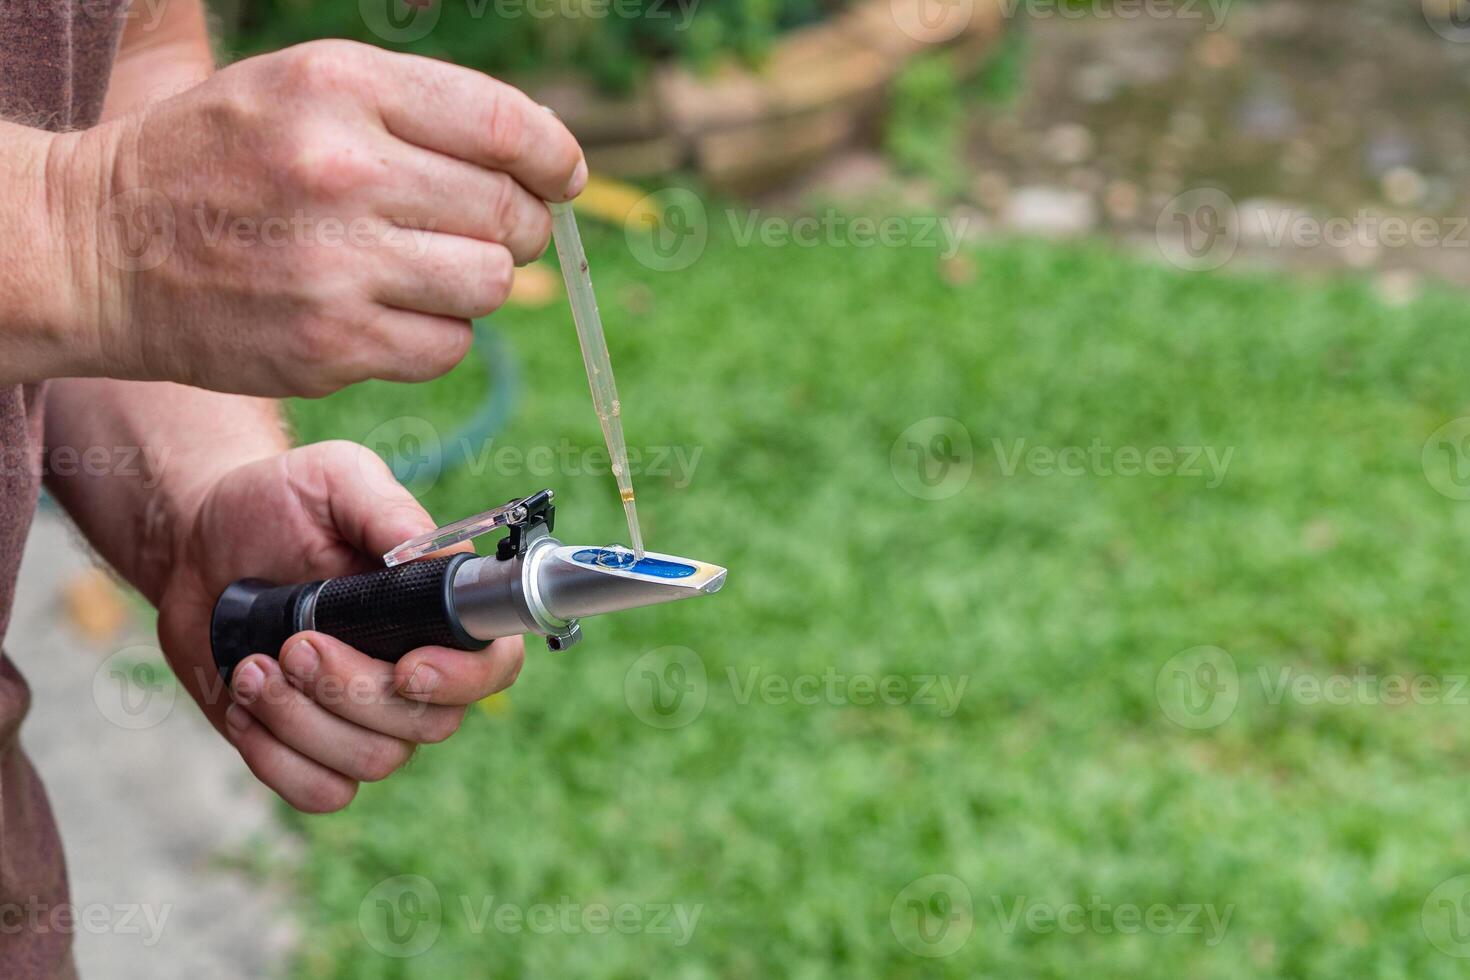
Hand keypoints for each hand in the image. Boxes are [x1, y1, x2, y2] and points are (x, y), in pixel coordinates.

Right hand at [49, 39, 584, 396]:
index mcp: (341, 85)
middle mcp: (344, 169)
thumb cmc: (216, 162)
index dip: (554, 157)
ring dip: (477, 281)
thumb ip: (415, 112)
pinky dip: (436, 334)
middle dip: (520, 225)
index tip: (564, 177)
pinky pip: (447, 345)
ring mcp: (338, 262)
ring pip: (490, 283)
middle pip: (509, 211)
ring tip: (428, 270)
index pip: (504, 123)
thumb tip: (539, 159)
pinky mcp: (332, 342)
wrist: (99, 248)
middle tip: (496, 231)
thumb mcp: (301, 89)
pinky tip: (392, 312)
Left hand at [156, 440, 524, 811]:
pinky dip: (277, 757)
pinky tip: (246, 702)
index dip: (465, 679)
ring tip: (255, 665)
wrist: (198, 544)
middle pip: (428, 724)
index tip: (407, 666)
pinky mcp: (311, 750)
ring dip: (304, 720)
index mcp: (438, 611)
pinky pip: (321, 793)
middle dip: (352, 690)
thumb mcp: (333, 479)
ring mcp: (366, 720)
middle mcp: (415, 673)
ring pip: (373, 762)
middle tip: (294, 642)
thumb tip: (429, 557)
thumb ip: (387, 511)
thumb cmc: (276, 504)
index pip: (496, 664)